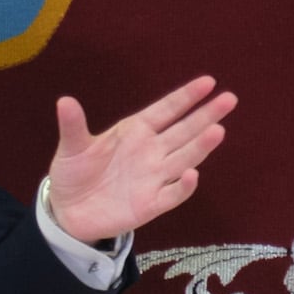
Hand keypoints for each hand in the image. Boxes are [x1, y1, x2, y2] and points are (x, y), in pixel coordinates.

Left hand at [45, 76, 236, 243]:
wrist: (67, 211)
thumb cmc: (74, 173)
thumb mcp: (72, 148)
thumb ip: (73, 126)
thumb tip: (64, 101)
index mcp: (135, 132)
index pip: (166, 111)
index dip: (185, 97)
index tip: (208, 82)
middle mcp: (151, 151)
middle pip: (184, 131)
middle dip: (206, 116)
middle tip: (229, 99)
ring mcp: (153, 177)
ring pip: (184, 159)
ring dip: (200, 146)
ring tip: (218, 130)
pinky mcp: (150, 204)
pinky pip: (172, 194)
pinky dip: (183, 186)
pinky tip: (192, 174)